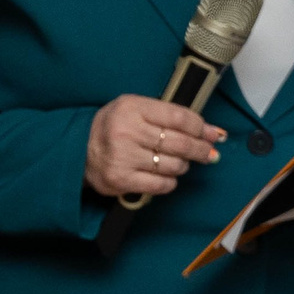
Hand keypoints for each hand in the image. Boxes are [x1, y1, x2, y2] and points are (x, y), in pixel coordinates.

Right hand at [84, 95, 223, 199]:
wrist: (79, 149)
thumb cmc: (115, 128)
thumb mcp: (136, 109)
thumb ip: (171, 116)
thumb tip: (214, 133)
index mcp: (131, 108)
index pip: (180, 117)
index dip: (202, 127)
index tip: (212, 134)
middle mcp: (125, 131)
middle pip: (181, 143)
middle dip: (201, 149)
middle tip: (209, 152)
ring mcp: (122, 157)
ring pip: (174, 165)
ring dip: (182, 165)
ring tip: (177, 162)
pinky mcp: (120, 179)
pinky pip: (162, 185)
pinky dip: (169, 181)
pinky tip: (164, 174)